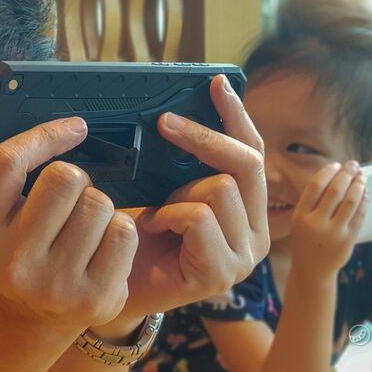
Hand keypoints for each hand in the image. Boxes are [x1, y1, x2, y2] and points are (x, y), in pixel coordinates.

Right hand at [0, 118, 137, 332]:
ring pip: (99, 202)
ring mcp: (55, 284)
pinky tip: (100, 246)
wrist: (32, 317)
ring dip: (96, 206)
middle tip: (68, 199)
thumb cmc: (9, 252)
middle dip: (74, 178)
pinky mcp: (95, 297)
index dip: (44, 135)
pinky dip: (119, 230)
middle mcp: (13, 262)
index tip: (72, 128)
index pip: (7, 162)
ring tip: (80, 227)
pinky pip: (124, 232)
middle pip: (65, 177)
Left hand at [97, 75, 269, 331]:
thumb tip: (180, 111)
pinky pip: (199, 217)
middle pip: (246, 162)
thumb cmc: (139, 238)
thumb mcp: (167, 190)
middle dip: (203, 137)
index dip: (235, 116)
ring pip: (220, 187)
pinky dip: (168, 215)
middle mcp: (257, 232)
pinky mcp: (222, 273)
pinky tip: (151, 229)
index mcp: (249, 209)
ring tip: (156, 214)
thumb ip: (186, 164)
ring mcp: (244, 256)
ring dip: (178, 193)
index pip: (253, 152)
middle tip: (165, 123)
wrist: (114, 288)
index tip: (216, 83)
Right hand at [290, 161, 366, 282]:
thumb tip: (336, 176)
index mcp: (300, 215)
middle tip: (353, 165)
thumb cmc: (306, 240)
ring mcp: (333, 232)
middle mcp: (315, 223)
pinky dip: (364, 202)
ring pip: (350, 202)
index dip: (328, 172)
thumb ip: (313, 202)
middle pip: (334, 191)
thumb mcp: (300, 221)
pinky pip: (359, 216)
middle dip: (346, 174)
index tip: (337, 164)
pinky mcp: (347, 240)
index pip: (316, 186)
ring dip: (358, 185)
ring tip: (362, 176)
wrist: (312, 270)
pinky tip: (365, 193)